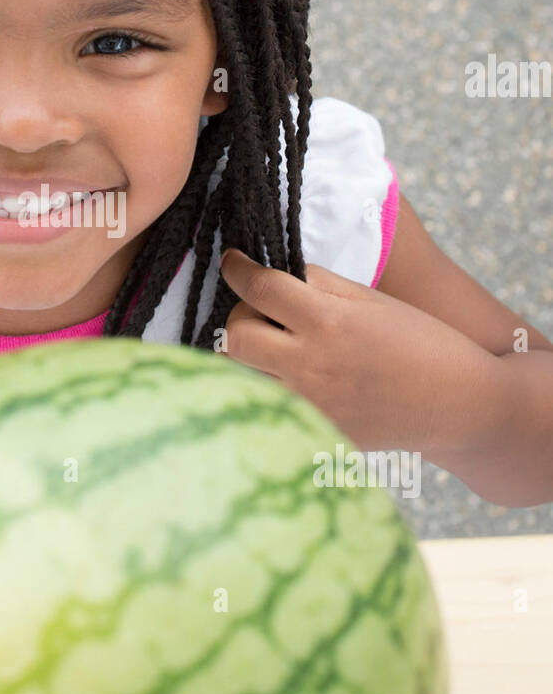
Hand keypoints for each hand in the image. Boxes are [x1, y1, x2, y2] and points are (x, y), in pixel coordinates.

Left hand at [219, 248, 496, 454]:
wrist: (459, 403)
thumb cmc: (420, 342)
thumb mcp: (370, 299)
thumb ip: (319, 284)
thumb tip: (276, 273)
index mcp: (327, 322)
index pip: (258, 289)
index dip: (237, 269)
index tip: (233, 261)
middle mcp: (310, 366)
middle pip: (235, 336)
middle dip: (240, 315)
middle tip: (260, 309)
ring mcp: (308, 405)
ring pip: (244, 374)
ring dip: (251, 353)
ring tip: (277, 344)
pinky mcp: (313, 432)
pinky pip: (270, 404)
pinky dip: (271, 385)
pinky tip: (294, 375)